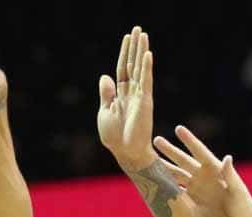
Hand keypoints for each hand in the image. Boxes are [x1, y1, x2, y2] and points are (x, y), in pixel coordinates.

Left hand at [99, 26, 155, 171]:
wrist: (125, 152)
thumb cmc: (115, 137)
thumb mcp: (104, 112)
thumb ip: (106, 94)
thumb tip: (106, 76)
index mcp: (121, 95)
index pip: (123, 69)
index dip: (124, 53)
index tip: (127, 38)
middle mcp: (132, 93)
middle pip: (133, 64)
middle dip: (135, 47)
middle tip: (138, 29)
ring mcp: (140, 96)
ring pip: (140, 69)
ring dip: (142, 51)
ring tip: (143, 34)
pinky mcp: (145, 102)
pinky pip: (145, 81)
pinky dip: (146, 67)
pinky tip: (147, 54)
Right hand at [153, 126, 251, 216]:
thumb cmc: (243, 208)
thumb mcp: (238, 191)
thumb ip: (231, 175)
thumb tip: (228, 157)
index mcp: (215, 170)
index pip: (199, 152)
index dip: (189, 140)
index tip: (178, 129)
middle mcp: (203, 177)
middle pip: (183, 160)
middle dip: (169, 150)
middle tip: (155, 140)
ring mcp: (197, 189)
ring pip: (176, 175)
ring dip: (164, 168)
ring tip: (150, 160)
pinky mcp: (193, 202)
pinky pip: (176, 193)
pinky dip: (166, 188)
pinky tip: (156, 184)